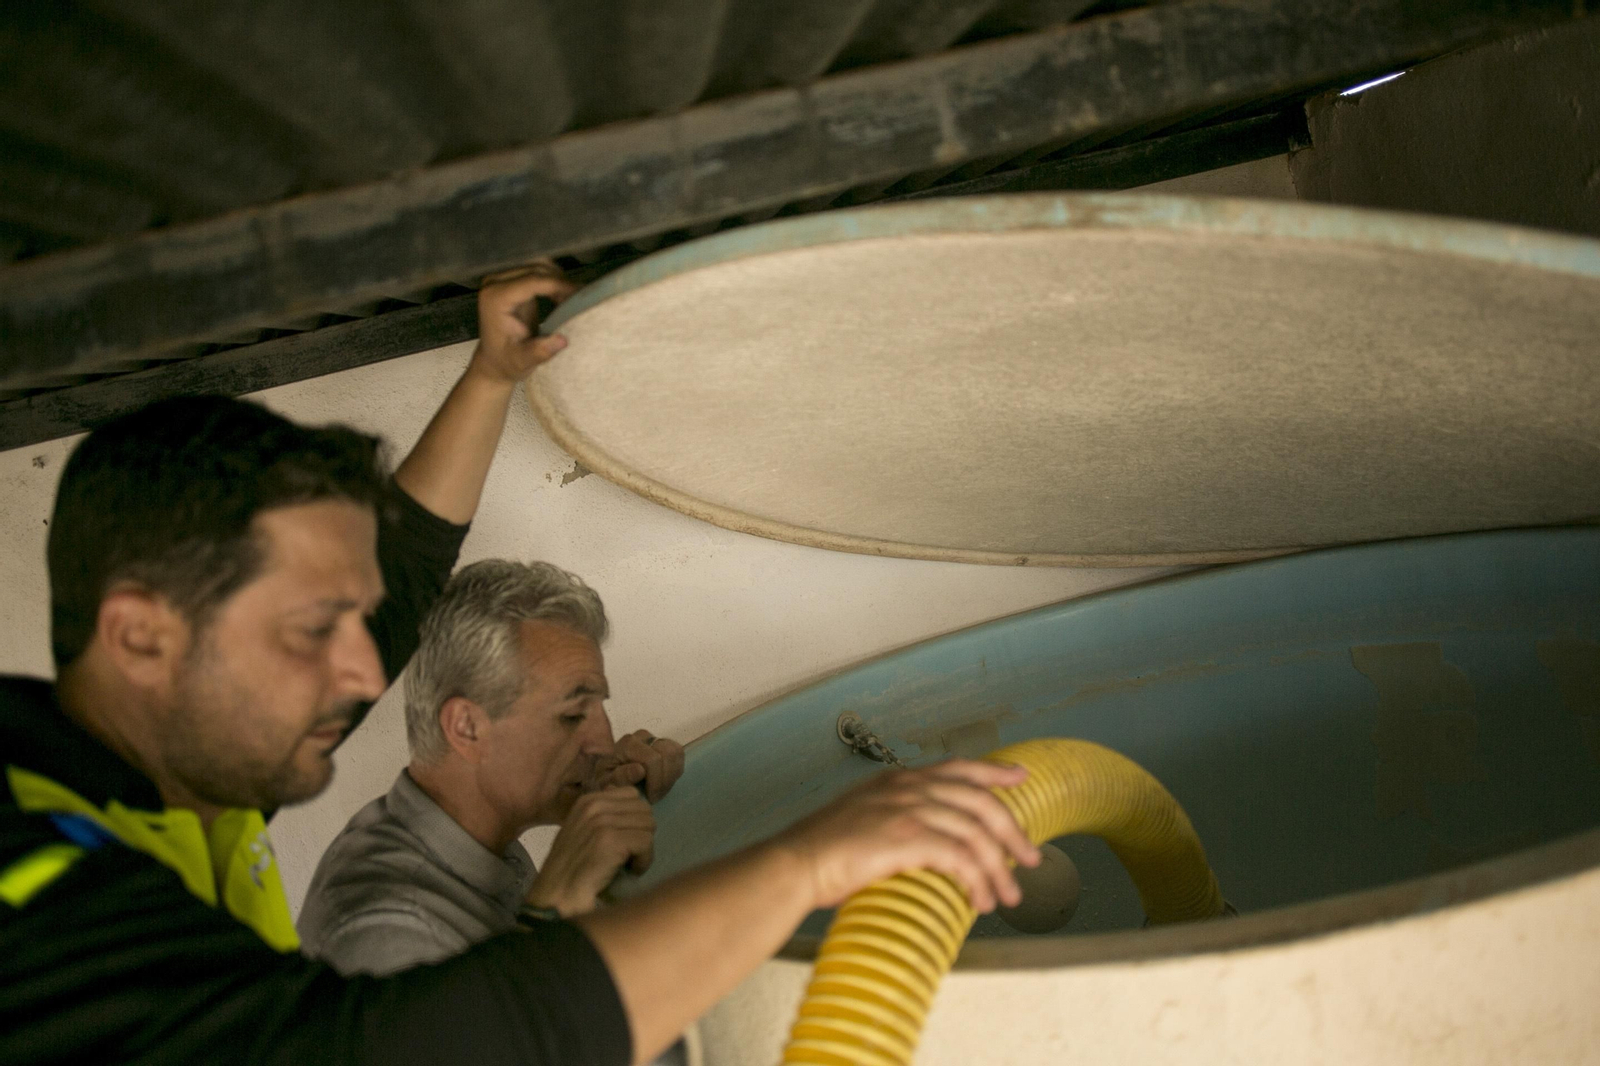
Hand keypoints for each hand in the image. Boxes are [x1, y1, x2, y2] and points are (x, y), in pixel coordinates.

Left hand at [468, 261, 577, 384]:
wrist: (495, 361)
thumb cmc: (506, 362)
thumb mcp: (521, 361)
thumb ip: (539, 351)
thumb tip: (562, 340)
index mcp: (495, 299)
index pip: (531, 281)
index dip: (557, 284)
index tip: (579, 294)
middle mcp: (495, 283)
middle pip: (535, 268)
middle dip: (560, 280)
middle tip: (580, 298)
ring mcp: (502, 279)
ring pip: (538, 265)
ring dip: (558, 278)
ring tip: (572, 298)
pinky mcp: (511, 281)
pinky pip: (537, 271)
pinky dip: (553, 280)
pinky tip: (562, 297)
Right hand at [526, 786, 656, 917]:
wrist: (557, 898)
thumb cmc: (572, 870)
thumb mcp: (583, 832)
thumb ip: (603, 815)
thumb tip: (626, 796)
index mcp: (587, 801)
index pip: (632, 795)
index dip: (634, 820)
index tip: (623, 840)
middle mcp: (594, 806)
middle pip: (644, 810)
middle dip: (641, 833)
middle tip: (627, 855)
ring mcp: (601, 822)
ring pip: (648, 825)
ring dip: (643, 849)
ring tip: (627, 864)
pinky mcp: (611, 840)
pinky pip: (646, 843)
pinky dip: (643, 862)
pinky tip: (629, 872)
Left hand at [597, 731, 685, 802]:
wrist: (606, 775)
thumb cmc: (606, 781)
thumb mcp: (606, 784)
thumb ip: (620, 778)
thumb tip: (640, 770)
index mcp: (627, 745)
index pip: (653, 760)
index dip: (656, 782)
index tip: (650, 798)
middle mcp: (641, 736)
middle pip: (667, 753)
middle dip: (665, 779)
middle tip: (656, 796)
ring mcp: (653, 738)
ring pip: (676, 752)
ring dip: (671, 774)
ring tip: (660, 790)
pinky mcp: (662, 743)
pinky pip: (678, 754)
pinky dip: (675, 770)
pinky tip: (663, 782)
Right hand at [773, 760, 1039, 912]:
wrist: (794, 864)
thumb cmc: (821, 852)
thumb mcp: (863, 820)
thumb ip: (896, 822)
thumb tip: (927, 849)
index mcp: (897, 779)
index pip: (958, 767)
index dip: (994, 771)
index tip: (1019, 777)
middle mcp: (907, 787)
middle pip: (979, 800)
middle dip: (1012, 831)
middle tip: (1031, 858)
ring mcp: (908, 809)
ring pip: (975, 833)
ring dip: (998, 868)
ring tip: (1008, 895)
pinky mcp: (907, 837)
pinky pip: (959, 858)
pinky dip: (977, 880)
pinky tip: (980, 899)